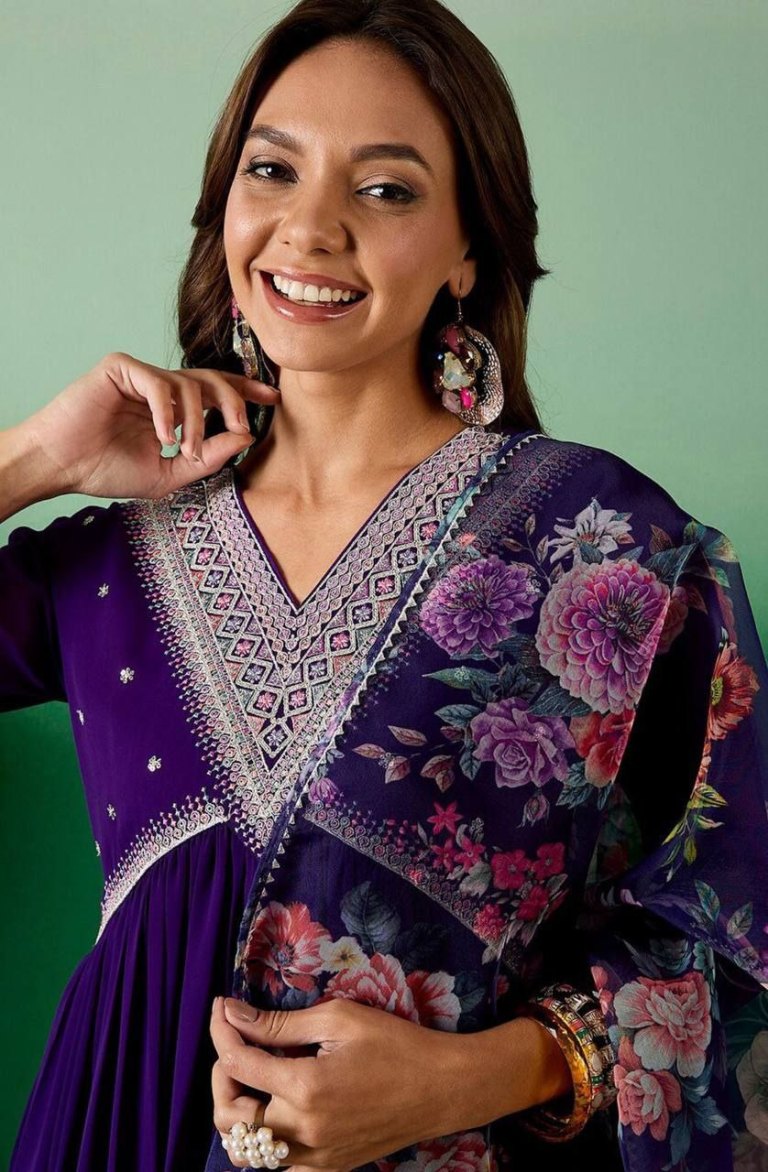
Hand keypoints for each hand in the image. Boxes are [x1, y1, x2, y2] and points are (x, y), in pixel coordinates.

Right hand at [16, 351, 279, 499]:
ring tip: (184, 449)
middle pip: (212, 380)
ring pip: (189, 383)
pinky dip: (168, 410)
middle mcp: (160, 387)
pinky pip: (158, 383)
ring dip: (197, 420)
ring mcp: (140, 374)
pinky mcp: (120, 368)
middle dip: (235, 401)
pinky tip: (164, 435)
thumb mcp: (170, 473)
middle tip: (242, 426)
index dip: (245, 392)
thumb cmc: (107, 470)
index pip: (217, 391)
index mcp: (173, 408)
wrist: (62, 466)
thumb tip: (245, 436)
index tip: (272, 401)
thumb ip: (208, 457)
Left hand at [209, 995, 468, 1171]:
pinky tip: (279, 1106)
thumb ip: (279, 1023)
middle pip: (228, 1116)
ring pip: (246, 1149)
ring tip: (257, 1074)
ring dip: (239, 1110)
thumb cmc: (395, 1043)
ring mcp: (314, 1158)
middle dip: (223, 1074)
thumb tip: (231, 1013)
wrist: (441, 1088)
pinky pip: (277, 1165)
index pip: (236, 1062)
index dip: (222, 1030)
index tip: (221, 1007)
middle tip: (238, 1042)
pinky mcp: (327, 1169)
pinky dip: (265, 1139)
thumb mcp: (338, 1018)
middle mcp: (303, 1131)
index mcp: (305, 1088)